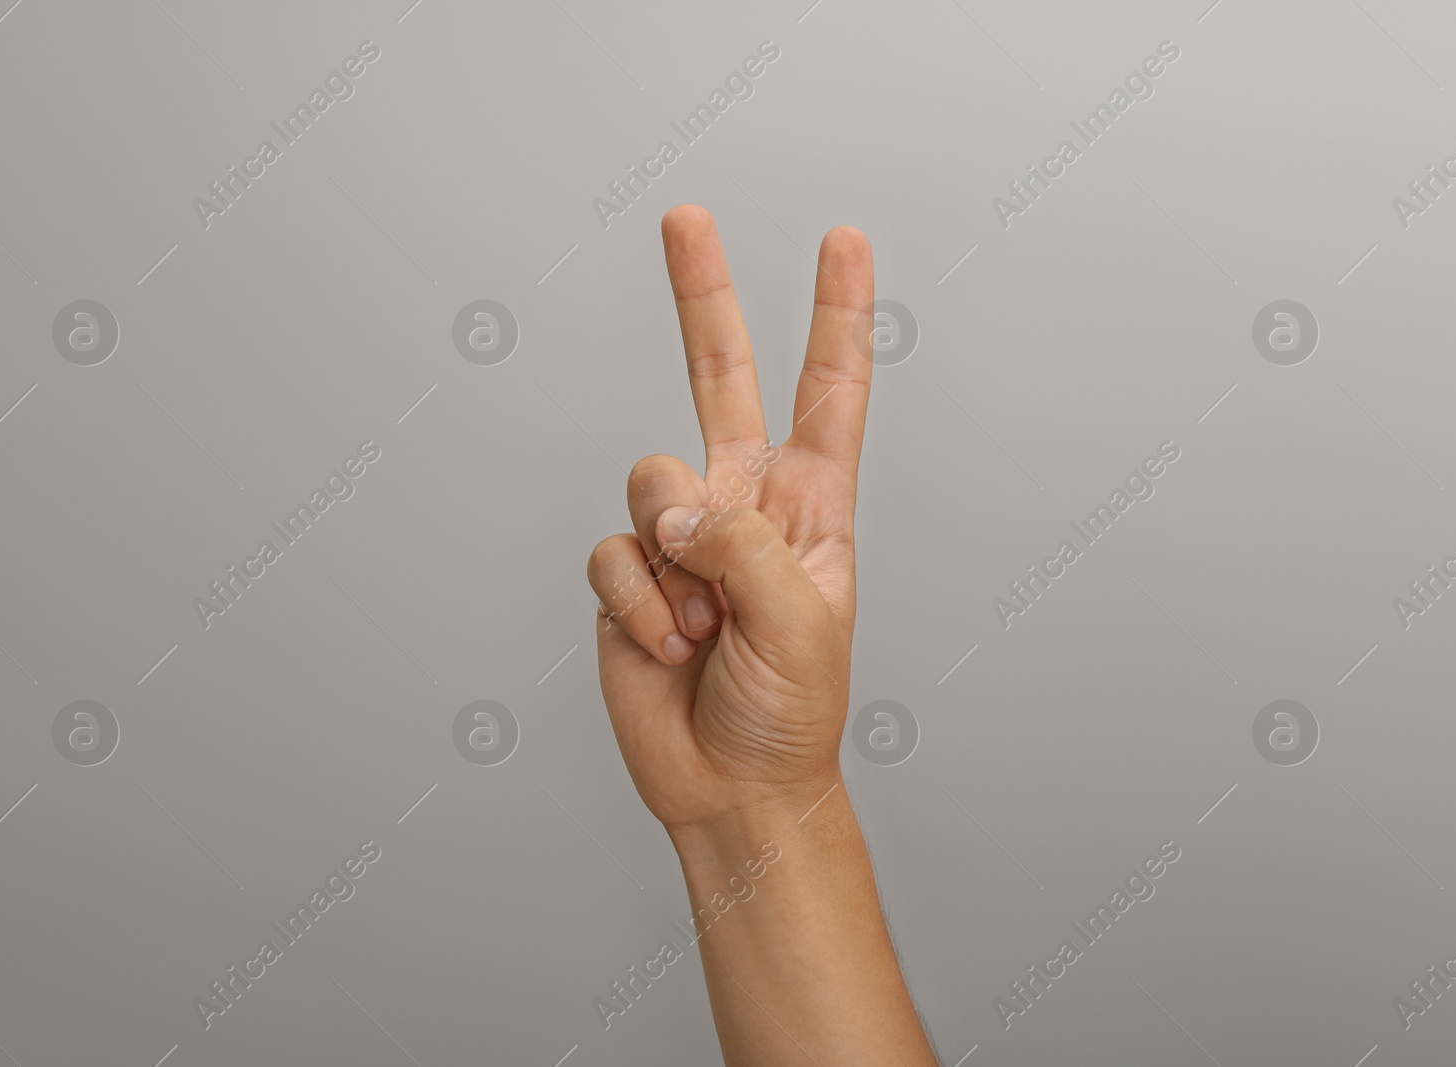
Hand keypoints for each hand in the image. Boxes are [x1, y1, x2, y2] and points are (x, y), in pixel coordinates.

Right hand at [587, 204, 873, 832]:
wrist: (730, 788)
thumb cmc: (791, 713)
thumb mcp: (802, 620)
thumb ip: (741, 543)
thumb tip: (673, 507)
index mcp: (810, 506)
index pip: (829, 392)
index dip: (837, 316)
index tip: (843, 242)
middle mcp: (742, 504)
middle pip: (719, 378)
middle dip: (703, 296)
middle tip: (685, 219)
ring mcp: (680, 539)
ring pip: (650, 479)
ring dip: (674, 561)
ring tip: (706, 626)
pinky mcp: (628, 578)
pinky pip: (612, 553)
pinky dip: (640, 604)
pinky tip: (670, 647)